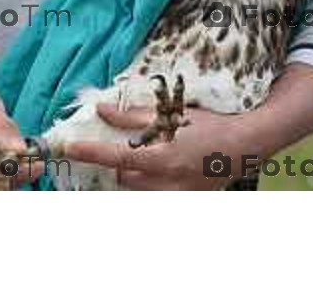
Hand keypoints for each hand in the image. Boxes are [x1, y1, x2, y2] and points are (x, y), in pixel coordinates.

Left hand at [65, 104, 253, 189]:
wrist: (243, 146)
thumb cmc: (208, 125)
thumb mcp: (170, 114)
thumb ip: (133, 116)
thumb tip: (102, 110)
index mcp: (163, 157)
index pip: (116, 158)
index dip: (90, 152)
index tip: (68, 148)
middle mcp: (167, 182)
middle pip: (123, 179)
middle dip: (116, 164)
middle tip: (117, 148)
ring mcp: (176, 196)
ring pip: (137, 191)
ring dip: (131, 175)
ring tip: (141, 157)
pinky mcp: (183, 201)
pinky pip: (154, 196)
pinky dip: (147, 184)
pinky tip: (154, 169)